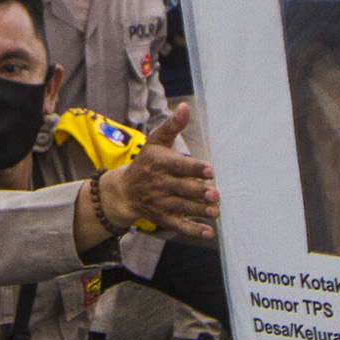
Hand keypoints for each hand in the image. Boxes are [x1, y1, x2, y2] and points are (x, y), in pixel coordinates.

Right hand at [84, 102, 218, 249]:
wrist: (125, 191)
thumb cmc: (146, 162)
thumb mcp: (156, 141)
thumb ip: (172, 126)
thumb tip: (185, 107)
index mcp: (159, 164)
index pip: (178, 166)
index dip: (194, 168)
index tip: (210, 170)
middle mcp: (160, 184)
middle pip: (181, 188)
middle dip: (198, 192)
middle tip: (215, 193)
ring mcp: (161, 202)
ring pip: (182, 207)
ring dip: (199, 210)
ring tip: (215, 211)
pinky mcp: (163, 218)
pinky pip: (178, 225)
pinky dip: (193, 230)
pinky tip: (208, 232)